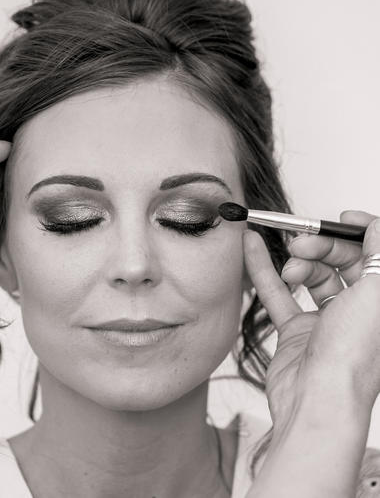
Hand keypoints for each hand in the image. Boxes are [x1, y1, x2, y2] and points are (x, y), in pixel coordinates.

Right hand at [243, 212, 379, 433]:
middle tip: (301, 242)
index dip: (361, 233)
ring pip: (311, 276)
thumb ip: (379, 252)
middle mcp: (360, 310)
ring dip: (297, 263)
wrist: (315, 398)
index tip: (341, 219)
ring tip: (289, 263)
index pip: (376, 255)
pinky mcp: (297, 330)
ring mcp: (328, 320)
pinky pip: (280, 293)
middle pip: (342, 263)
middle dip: (321, 248)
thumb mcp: (376, 292)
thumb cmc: (352, 355)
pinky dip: (264, 270)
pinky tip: (252, 247)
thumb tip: (376, 225)